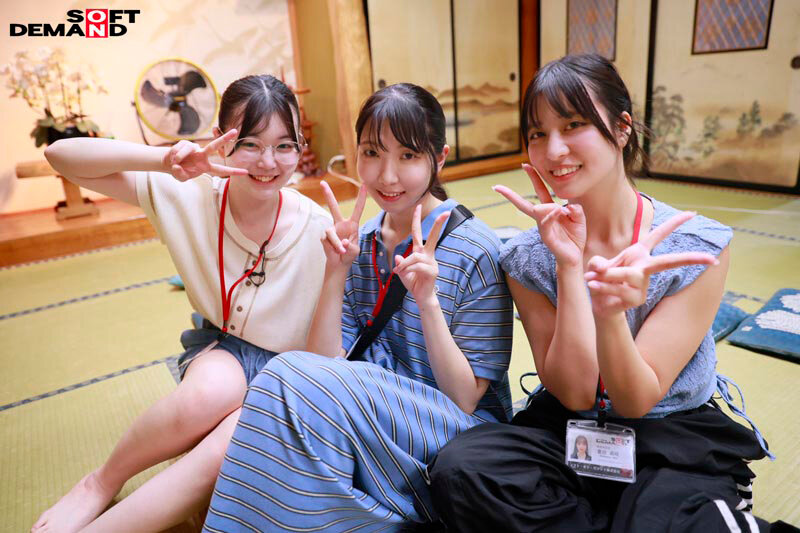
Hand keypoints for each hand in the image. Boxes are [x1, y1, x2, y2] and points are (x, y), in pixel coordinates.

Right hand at [162, 129, 248, 180]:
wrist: (169, 163)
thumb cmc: (179, 171)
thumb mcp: (180, 177)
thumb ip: (180, 174)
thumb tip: (177, 166)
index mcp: (206, 167)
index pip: (222, 170)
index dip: (233, 171)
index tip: (246, 172)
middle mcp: (203, 156)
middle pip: (214, 146)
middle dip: (224, 139)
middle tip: (235, 131)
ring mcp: (195, 148)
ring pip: (188, 150)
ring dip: (178, 157)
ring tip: (174, 163)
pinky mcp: (186, 143)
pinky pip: (179, 149)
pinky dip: (173, 155)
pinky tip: (172, 158)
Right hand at [320, 181, 366, 274]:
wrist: (340, 263)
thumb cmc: (350, 254)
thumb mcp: (355, 250)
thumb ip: (351, 246)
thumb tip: (343, 242)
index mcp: (352, 225)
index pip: (357, 209)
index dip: (361, 198)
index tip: (364, 186)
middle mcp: (340, 224)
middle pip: (333, 207)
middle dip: (328, 195)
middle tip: (322, 182)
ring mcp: (331, 230)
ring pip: (330, 232)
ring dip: (337, 243)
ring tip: (342, 251)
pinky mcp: (324, 237)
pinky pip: (327, 241)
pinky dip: (333, 248)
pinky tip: (336, 252)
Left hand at [393, 204, 449, 304]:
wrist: (421, 296)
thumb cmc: (414, 283)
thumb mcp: (402, 272)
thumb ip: (400, 263)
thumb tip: (398, 256)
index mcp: (420, 252)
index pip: (418, 233)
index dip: (417, 220)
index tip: (418, 206)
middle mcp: (428, 255)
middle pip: (433, 237)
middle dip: (439, 224)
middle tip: (447, 212)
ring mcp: (432, 262)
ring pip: (416, 256)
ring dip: (405, 264)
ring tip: (398, 271)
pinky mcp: (432, 271)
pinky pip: (417, 266)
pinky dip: (408, 269)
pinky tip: (405, 274)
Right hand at [493, 163, 585, 267]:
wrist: (574, 257)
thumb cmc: (575, 237)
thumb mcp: (579, 218)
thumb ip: (574, 208)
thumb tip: (566, 206)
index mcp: (550, 210)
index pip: (539, 191)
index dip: (534, 177)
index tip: (525, 165)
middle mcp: (542, 218)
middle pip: (524, 204)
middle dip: (511, 195)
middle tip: (497, 187)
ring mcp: (542, 228)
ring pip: (538, 210)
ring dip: (549, 207)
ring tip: (560, 211)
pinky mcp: (545, 237)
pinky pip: (545, 221)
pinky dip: (551, 215)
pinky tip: (558, 213)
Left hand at [584, 211, 718, 316]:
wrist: (599, 304)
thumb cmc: (601, 279)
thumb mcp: (597, 266)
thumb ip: (598, 263)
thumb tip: (602, 269)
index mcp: (639, 253)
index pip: (658, 235)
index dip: (674, 223)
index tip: (693, 213)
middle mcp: (645, 267)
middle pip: (669, 261)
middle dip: (691, 259)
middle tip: (712, 259)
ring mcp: (644, 284)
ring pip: (629, 275)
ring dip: (607, 276)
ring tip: (590, 279)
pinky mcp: (638, 299)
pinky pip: (620, 289)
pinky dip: (602, 286)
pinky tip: (593, 286)